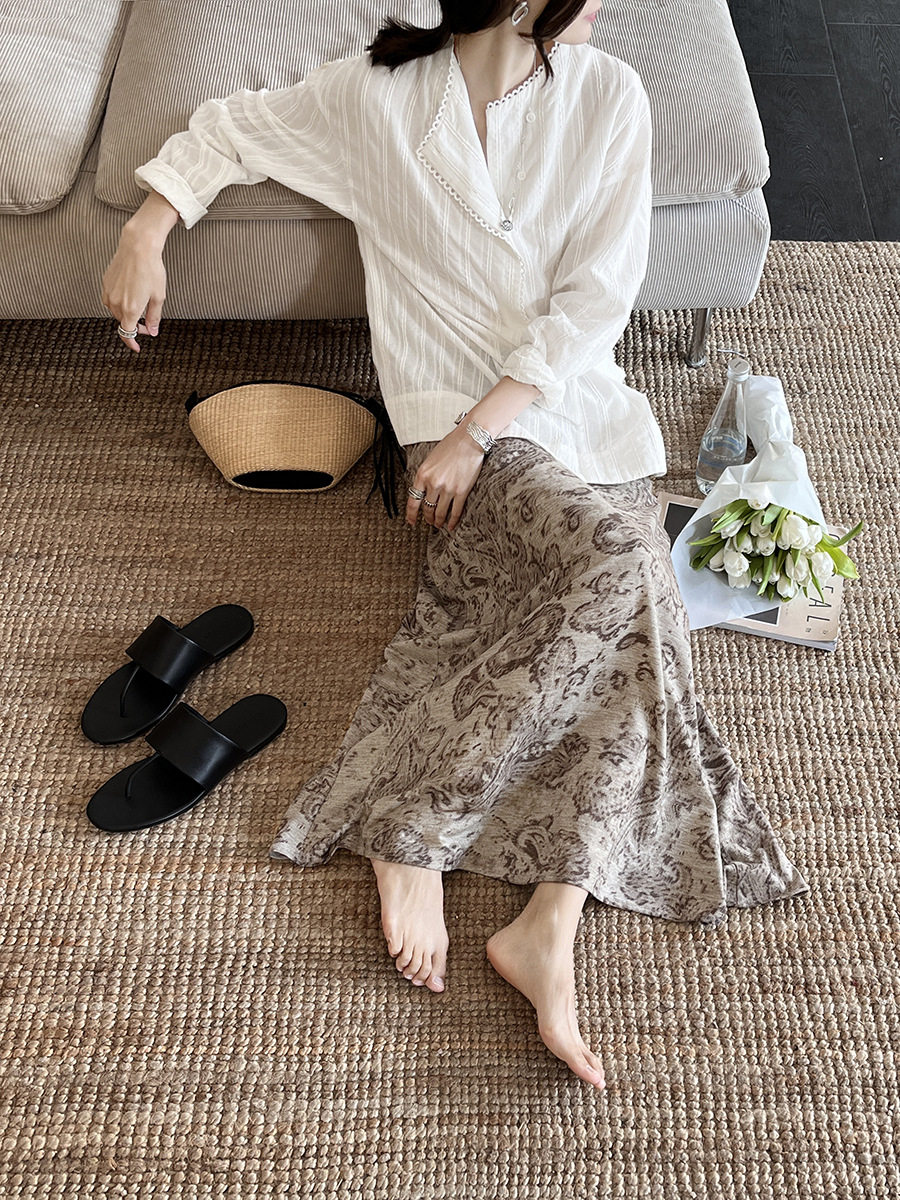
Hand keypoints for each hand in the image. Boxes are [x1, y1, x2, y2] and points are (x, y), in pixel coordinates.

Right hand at [101, 230, 166, 352]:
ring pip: (115, 312)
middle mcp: (116, 303)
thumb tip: (152, 331)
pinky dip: (119, 303)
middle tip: (147, 322)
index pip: (127, 334)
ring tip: (139, 305)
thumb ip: (154, 317)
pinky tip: (129, 295)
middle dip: (134, 325)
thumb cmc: (151, 269)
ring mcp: (108, 292)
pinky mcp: (105, 283)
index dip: (132, 343)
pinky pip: (110, 300)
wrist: (138, 247)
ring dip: (126, 314)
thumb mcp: (158, 297)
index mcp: (130, 309)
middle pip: (123, 323)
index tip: (136, 347)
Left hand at [406, 425, 487, 531]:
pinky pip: (455, 512)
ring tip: (439, 525)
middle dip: (427, 518)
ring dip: (438, 521)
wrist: (469, 440)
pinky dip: (452, 521)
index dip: (411, 514)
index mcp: (422, 475)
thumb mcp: (430, 460)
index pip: (413, 501)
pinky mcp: (461, 491)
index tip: (411, 521)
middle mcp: (433, 483)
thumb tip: (424, 490)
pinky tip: (451, 526)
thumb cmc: (451, 446)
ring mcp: (447, 489)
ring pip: (439, 513)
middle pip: (427, 508)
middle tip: (429, 522)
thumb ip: (426, 475)